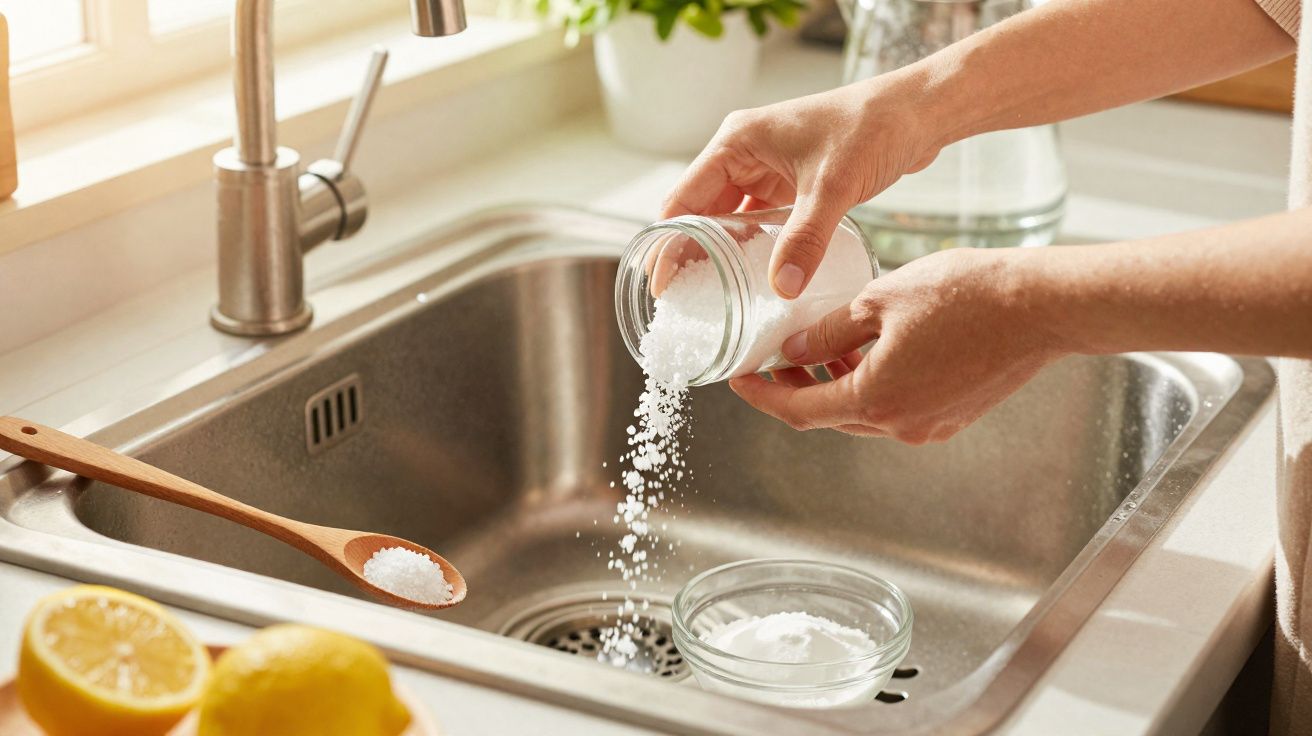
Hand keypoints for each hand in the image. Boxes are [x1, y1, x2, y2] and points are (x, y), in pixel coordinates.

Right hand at [661, 77, 940, 297]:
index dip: (668, 243)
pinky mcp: (790, 182)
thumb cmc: (873, 129)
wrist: (917, 112)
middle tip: (684, 302)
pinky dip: (753, 247)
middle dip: (690, 254)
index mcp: (736, 142)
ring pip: (730, 218)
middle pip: (701, 212)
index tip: (661, 285)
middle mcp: (744, 153)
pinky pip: (759, 220)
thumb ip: (806, 238)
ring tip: (713, 298)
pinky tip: (755, 278)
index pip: (684, 200)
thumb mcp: (833, 187)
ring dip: (722, 252)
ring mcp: (766, 168)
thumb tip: (783, 289)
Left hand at [728, 248, 1065, 443]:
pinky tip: (866, 351)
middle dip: (795, 388)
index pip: (799, 411)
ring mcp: (929, 424)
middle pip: (828, 415)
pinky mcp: (953, 415)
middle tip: (772, 357)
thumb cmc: (969, 295)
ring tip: (816, 348)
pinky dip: (870, 385)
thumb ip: (829, 331)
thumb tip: (794, 349)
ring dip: (834, 386)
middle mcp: (900, 425)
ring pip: (863, 412)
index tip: (739, 380)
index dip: (762, 396)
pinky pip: (896, 406)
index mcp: (876, 400)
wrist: (1043, 306)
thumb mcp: (881, 300)